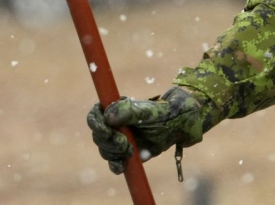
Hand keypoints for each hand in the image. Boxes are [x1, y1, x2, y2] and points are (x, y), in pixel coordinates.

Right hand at [86, 87, 205, 173]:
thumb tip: (107, 116)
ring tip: (131, 150)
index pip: (95, 115)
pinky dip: (116, 166)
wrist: (179, 126)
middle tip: (125, 143)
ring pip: (105, 149)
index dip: (96, 124)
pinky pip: (114, 162)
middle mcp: (114, 124)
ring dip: (113, 153)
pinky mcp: (127, 153)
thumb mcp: (147, 111)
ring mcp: (120, 139)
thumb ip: (128, 111)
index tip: (106, 131)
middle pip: (98, 135)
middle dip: (108, 142)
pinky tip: (123, 166)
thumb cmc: (164, 113)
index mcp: (115, 109)